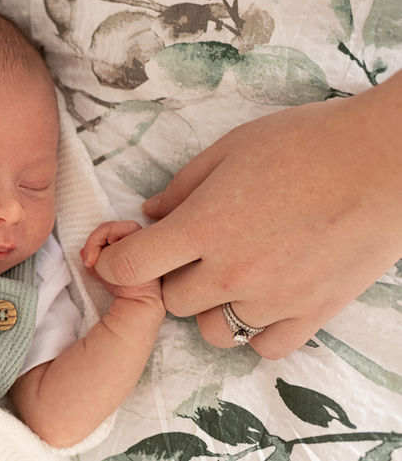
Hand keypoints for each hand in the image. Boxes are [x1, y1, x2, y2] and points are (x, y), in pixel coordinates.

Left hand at [92, 72, 401, 357]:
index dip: (114, 263)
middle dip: (171, 278)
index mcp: (203, 227)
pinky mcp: (313, 313)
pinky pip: (264, 347)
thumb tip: (149, 212)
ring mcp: (273, 298)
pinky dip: (256, 330)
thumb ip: (182, 186)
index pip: (130, 268)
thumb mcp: (230, 149)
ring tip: (230, 277)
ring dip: (210, 308)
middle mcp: (231, 272)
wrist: (386, 161)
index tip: (120, 256)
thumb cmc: (308, 143)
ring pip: (213, 331)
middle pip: (171, 302)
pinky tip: (263, 300)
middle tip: (191, 254)